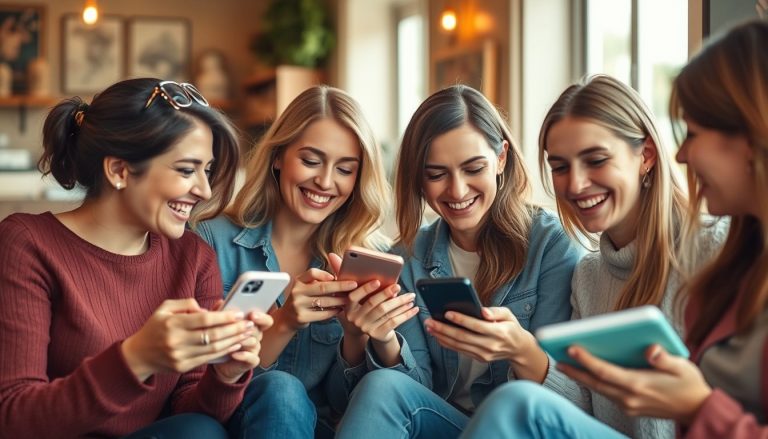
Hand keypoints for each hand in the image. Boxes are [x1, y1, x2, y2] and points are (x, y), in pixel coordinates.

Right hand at [121, 299, 254, 381]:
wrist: (138, 355)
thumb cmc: (155, 327)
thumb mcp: (165, 308)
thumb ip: (187, 303)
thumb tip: (207, 309)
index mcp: (172, 323)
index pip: (203, 320)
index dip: (223, 317)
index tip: (238, 314)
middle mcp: (176, 341)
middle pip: (212, 336)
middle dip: (234, 330)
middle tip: (249, 324)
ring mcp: (179, 356)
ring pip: (213, 349)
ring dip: (233, 341)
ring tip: (246, 334)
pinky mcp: (182, 367)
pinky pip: (207, 358)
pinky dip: (223, 352)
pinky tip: (235, 344)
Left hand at [212, 310, 273, 382]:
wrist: (220, 361)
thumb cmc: (223, 340)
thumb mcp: (221, 325)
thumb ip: (222, 313)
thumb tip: (220, 302)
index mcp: (253, 324)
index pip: (265, 319)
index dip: (262, 317)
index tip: (252, 314)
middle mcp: (256, 336)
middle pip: (259, 330)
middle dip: (249, 328)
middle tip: (242, 326)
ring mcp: (254, 349)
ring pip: (254, 342)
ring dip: (244, 341)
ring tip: (234, 340)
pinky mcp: (250, 361)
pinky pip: (252, 358)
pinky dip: (243, 356)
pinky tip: (234, 354)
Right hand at [275, 268, 356, 329]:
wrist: (288, 317)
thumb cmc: (303, 298)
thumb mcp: (306, 286)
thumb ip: (319, 280)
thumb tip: (339, 275)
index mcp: (299, 281)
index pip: (312, 273)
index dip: (324, 274)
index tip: (336, 276)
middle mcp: (297, 291)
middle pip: (322, 287)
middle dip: (340, 286)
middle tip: (354, 285)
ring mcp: (298, 305)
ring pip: (324, 301)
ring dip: (339, 300)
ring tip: (349, 299)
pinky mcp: (302, 317)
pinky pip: (322, 314)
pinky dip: (333, 311)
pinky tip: (340, 309)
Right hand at [327, 253, 417, 342]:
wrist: (364, 330)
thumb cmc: (358, 305)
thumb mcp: (348, 292)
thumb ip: (341, 274)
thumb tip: (332, 255)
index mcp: (347, 307)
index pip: (354, 297)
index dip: (365, 289)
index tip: (377, 281)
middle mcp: (355, 319)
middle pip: (373, 305)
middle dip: (387, 294)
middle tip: (398, 286)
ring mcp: (367, 328)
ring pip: (386, 313)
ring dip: (400, 304)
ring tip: (410, 296)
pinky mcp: (378, 334)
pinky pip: (394, 322)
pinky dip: (405, 315)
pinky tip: (413, 308)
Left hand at [424, 307, 536, 362]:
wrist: (518, 349)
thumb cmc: (510, 327)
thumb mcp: (509, 315)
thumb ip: (496, 311)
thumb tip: (482, 311)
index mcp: (499, 332)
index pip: (477, 326)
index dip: (461, 320)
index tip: (447, 313)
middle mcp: (490, 345)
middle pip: (463, 337)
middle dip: (444, 329)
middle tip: (430, 321)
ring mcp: (484, 354)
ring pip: (458, 345)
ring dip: (441, 336)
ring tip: (429, 327)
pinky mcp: (479, 358)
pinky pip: (459, 350)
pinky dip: (447, 343)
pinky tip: (437, 335)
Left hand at [558, 344, 711, 423]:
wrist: (698, 411)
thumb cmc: (690, 384)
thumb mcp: (682, 366)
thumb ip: (665, 358)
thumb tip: (650, 349)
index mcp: (640, 385)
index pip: (605, 371)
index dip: (586, 360)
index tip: (571, 348)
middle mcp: (630, 398)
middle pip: (596, 383)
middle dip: (575, 371)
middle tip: (557, 358)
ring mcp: (629, 405)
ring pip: (599, 389)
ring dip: (582, 378)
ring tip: (566, 365)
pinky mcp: (630, 408)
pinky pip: (607, 394)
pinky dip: (595, 383)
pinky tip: (587, 374)